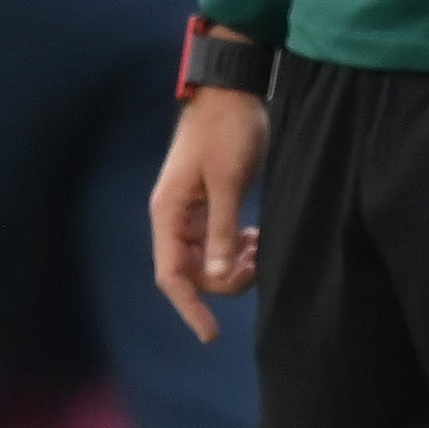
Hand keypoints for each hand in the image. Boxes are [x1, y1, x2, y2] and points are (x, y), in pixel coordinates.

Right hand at [150, 84, 269, 339]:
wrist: (231, 92)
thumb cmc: (227, 131)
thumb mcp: (228, 181)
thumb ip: (222, 230)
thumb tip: (220, 276)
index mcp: (168, 213)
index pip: (172, 276)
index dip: (190, 309)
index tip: (211, 335)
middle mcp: (173, 218)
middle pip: (193, 273)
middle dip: (226, 277)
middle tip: (259, 260)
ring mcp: (189, 212)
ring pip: (208, 259)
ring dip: (234, 263)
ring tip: (260, 244)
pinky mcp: (207, 204)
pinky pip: (217, 242)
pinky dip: (237, 247)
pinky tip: (256, 236)